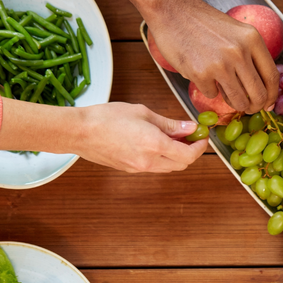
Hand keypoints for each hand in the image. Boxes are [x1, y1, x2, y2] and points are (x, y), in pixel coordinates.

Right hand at [71, 102, 207, 171]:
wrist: (80, 132)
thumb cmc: (107, 117)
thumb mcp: (143, 113)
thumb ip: (169, 124)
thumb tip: (189, 127)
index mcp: (155, 145)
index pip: (189, 154)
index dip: (200, 146)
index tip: (202, 136)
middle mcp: (148, 161)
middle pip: (181, 164)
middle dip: (190, 151)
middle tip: (190, 136)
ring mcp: (138, 168)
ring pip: (168, 168)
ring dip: (176, 156)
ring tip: (173, 137)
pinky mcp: (129, 169)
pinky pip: (154, 167)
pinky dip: (162, 158)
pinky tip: (157, 143)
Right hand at [147, 0, 278, 113]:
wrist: (172, 10)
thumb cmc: (203, 22)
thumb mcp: (237, 32)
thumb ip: (251, 53)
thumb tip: (262, 84)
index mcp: (252, 39)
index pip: (272, 76)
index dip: (272, 95)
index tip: (268, 104)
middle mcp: (240, 52)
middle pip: (259, 93)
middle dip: (254, 106)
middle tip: (248, 107)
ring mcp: (220, 64)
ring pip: (238, 100)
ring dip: (234, 103)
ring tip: (226, 93)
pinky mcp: (200, 74)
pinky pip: (212, 94)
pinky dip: (209, 89)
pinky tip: (202, 74)